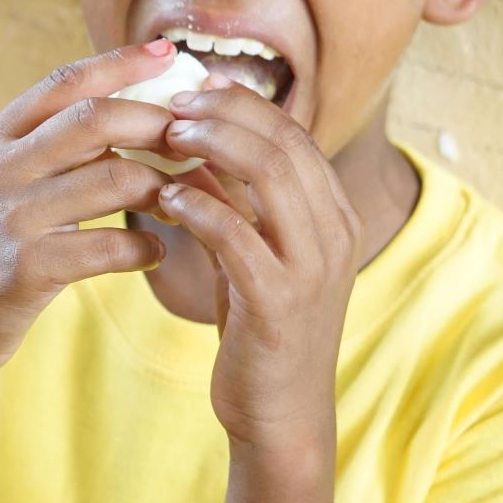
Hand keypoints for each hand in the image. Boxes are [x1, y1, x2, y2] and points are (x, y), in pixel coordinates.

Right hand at [0, 40, 182, 382]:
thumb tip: (121, 110)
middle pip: (95, 120)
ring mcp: (11, 217)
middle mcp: (0, 169)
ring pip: (113, 179)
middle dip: (156, 122)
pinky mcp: (25, 268)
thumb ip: (43, 147)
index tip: (168, 54)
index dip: (120, 62)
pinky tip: (155, 254)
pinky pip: (108, 247)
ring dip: (163, 188)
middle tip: (194, 139)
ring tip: (185, 202)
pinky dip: (145, 248)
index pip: (64, 83)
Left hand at [156, 79, 362, 454]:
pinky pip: (237, 235)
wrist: (281, 415)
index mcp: (335, 215)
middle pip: (282, 142)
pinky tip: (166, 198)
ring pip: (267, 176)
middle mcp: (335, 233)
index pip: (293, 133)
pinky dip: (199, 206)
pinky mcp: (279, 302)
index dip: (242, 102)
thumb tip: (191, 139)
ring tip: (168, 136)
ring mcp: (312, 267)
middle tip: (171, 103)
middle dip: (223, 112)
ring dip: (211, 146)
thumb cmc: (260, 329)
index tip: (193, 86)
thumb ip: (235, 200)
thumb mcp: (254, 253)